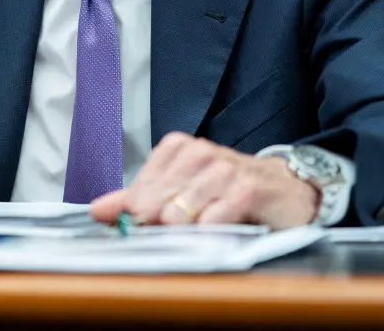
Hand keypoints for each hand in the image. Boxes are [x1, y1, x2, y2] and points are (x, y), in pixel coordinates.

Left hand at [89, 133, 319, 228]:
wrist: (286, 189)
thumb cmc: (229, 191)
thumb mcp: (182, 192)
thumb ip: (139, 200)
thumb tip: (97, 210)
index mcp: (179, 149)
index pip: (142, 183)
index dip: (135, 208)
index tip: (132, 225)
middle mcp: (201, 153)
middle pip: (160, 194)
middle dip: (154, 219)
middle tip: (153, 233)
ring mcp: (226, 168)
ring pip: (187, 201)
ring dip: (183, 222)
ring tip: (183, 232)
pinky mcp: (250, 186)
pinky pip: (221, 209)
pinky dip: (212, 224)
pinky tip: (210, 231)